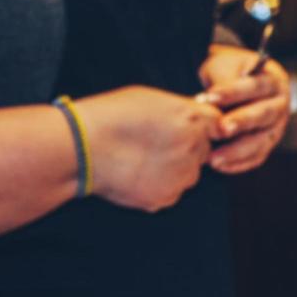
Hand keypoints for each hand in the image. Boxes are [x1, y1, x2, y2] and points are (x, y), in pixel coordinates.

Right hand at [76, 86, 222, 211]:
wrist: (79, 147)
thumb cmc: (110, 116)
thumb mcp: (151, 99)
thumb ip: (182, 110)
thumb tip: (197, 118)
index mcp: (192, 120)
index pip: (217, 124)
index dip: (201, 126)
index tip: (185, 127)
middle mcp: (193, 150)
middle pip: (203, 151)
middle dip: (186, 147)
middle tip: (154, 142)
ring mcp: (181, 177)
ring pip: (187, 174)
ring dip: (173, 168)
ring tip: (140, 157)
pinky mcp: (166, 198)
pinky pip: (170, 191)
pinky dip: (157, 184)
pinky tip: (135, 172)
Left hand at [197, 44, 290, 174]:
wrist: (238, 83)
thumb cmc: (232, 72)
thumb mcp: (226, 65)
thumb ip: (223, 77)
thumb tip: (213, 98)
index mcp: (272, 81)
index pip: (255, 86)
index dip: (233, 92)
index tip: (210, 96)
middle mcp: (279, 106)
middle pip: (263, 115)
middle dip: (242, 122)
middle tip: (222, 128)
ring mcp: (276, 128)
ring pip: (261, 141)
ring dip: (238, 150)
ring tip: (214, 157)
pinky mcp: (267, 144)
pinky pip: (256, 157)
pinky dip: (238, 163)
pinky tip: (220, 165)